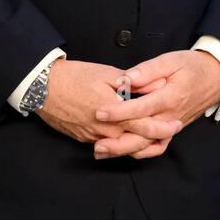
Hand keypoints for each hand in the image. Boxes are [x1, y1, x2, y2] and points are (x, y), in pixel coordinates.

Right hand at [36, 59, 181, 157]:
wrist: (43, 88)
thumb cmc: (75, 76)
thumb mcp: (107, 73)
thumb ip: (133, 83)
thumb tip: (155, 84)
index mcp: (114, 110)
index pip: (145, 124)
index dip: (162, 126)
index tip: (176, 123)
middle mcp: (106, 128)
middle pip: (137, 140)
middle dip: (156, 138)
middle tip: (171, 133)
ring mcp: (94, 136)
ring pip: (122, 147)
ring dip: (140, 144)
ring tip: (155, 139)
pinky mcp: (85, 139)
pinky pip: (108, 145)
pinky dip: (121, 144)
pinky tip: (130, 138)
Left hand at [92, 50, 219, 158]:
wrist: (216, 78)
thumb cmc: (192, 66)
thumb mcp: (171, 60)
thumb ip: (148, 70)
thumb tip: (127, 78)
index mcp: (169, 97)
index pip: (140, 108)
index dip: (118, 111)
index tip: (99, 112)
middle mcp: (170, 117)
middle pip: (141, 135)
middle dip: (116, 140)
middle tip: (94, 141)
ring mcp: (172, 126)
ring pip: (147, 145)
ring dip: (124, 150)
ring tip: (101, 150)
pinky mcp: (172, 130)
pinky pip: (157, 147)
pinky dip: (140, 152)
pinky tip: (123, 151)